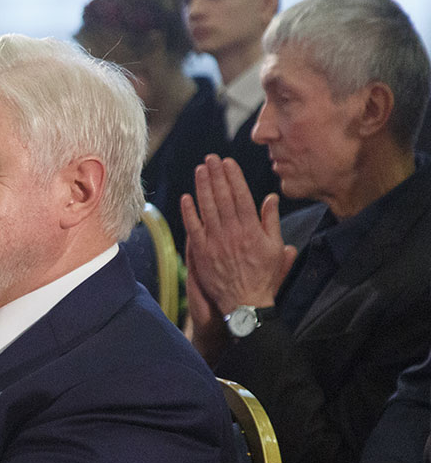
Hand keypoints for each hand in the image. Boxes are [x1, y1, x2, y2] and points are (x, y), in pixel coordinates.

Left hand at [180, 155, 296, 338]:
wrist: (245, 303)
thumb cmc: (263, 276)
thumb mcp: (276, 248)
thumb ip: (271, 221)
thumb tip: (270, 197)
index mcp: (252, 229)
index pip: (241, 196)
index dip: (233, 177)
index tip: (228, 162)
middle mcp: (233, 232)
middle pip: (222, 198)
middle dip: (216, 175)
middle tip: (210, 158)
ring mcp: (215, 242)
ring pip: (207, 209)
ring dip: (202, 187)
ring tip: (200, 170)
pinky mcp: (202, 253)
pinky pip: (193, 229)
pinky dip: (189, 212)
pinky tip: (186, 198)